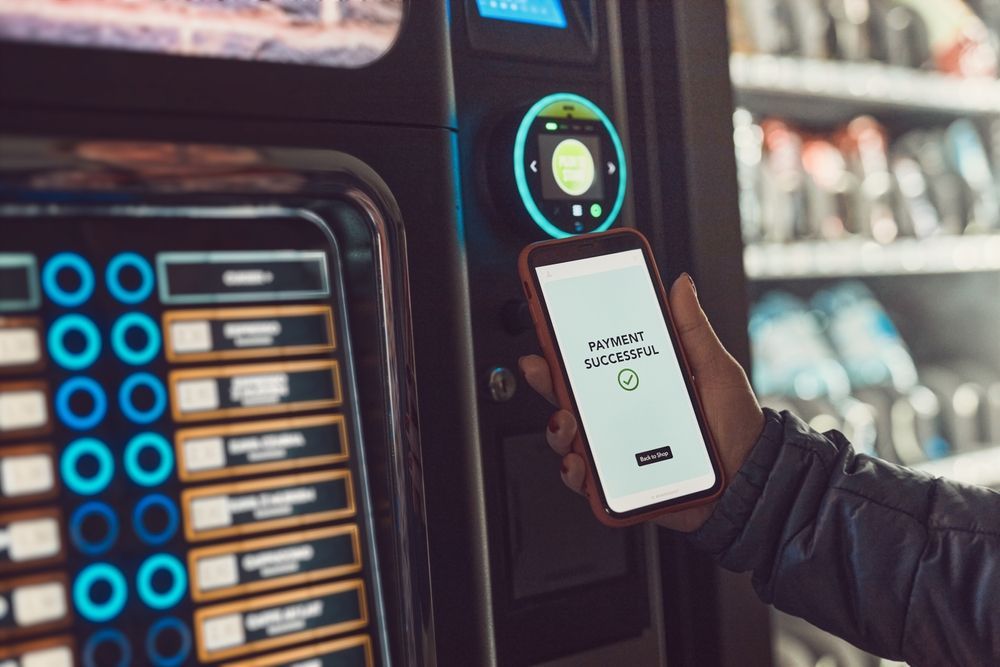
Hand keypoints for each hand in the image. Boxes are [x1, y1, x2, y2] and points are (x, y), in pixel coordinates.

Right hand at [519, 274, 763, 532]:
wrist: (752, 477)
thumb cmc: (734, 422)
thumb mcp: (714, 367)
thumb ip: (691, 329)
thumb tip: (681, 285)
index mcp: (636, 382)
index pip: (591, 359)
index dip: (563, 342)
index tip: (548, 322)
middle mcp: (619, 414)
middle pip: (568, 394)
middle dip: (546, 379)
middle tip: (543, 368)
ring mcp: (616, 449)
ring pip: (568, 437)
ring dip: (557, 428)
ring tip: (567, 421)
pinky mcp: (620, 483)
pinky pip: (586, 480)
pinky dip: (574, 473)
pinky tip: (579, 463)